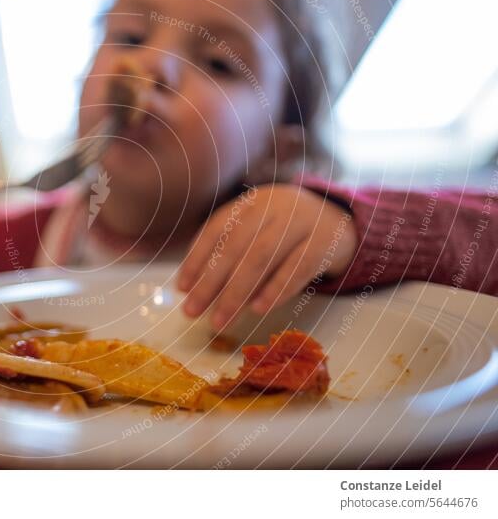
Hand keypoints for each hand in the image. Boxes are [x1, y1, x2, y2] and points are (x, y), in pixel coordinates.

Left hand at [177, 184, 356, 331]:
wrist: (340, 218)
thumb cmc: (285, 232)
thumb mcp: (258, 230)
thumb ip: (230, 253)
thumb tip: (195, 289)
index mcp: (249, 203)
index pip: (216, 230)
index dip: (196, 259)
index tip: (182, 289)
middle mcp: (272, 207)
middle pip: (235, 246)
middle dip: (210, 282)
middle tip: (192, 312)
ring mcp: (300, 221)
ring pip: (262, 257)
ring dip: (237, 292)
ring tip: (220, 319)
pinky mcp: (325, 241)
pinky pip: (298, 266)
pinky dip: (277, 289)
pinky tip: (258, 309)